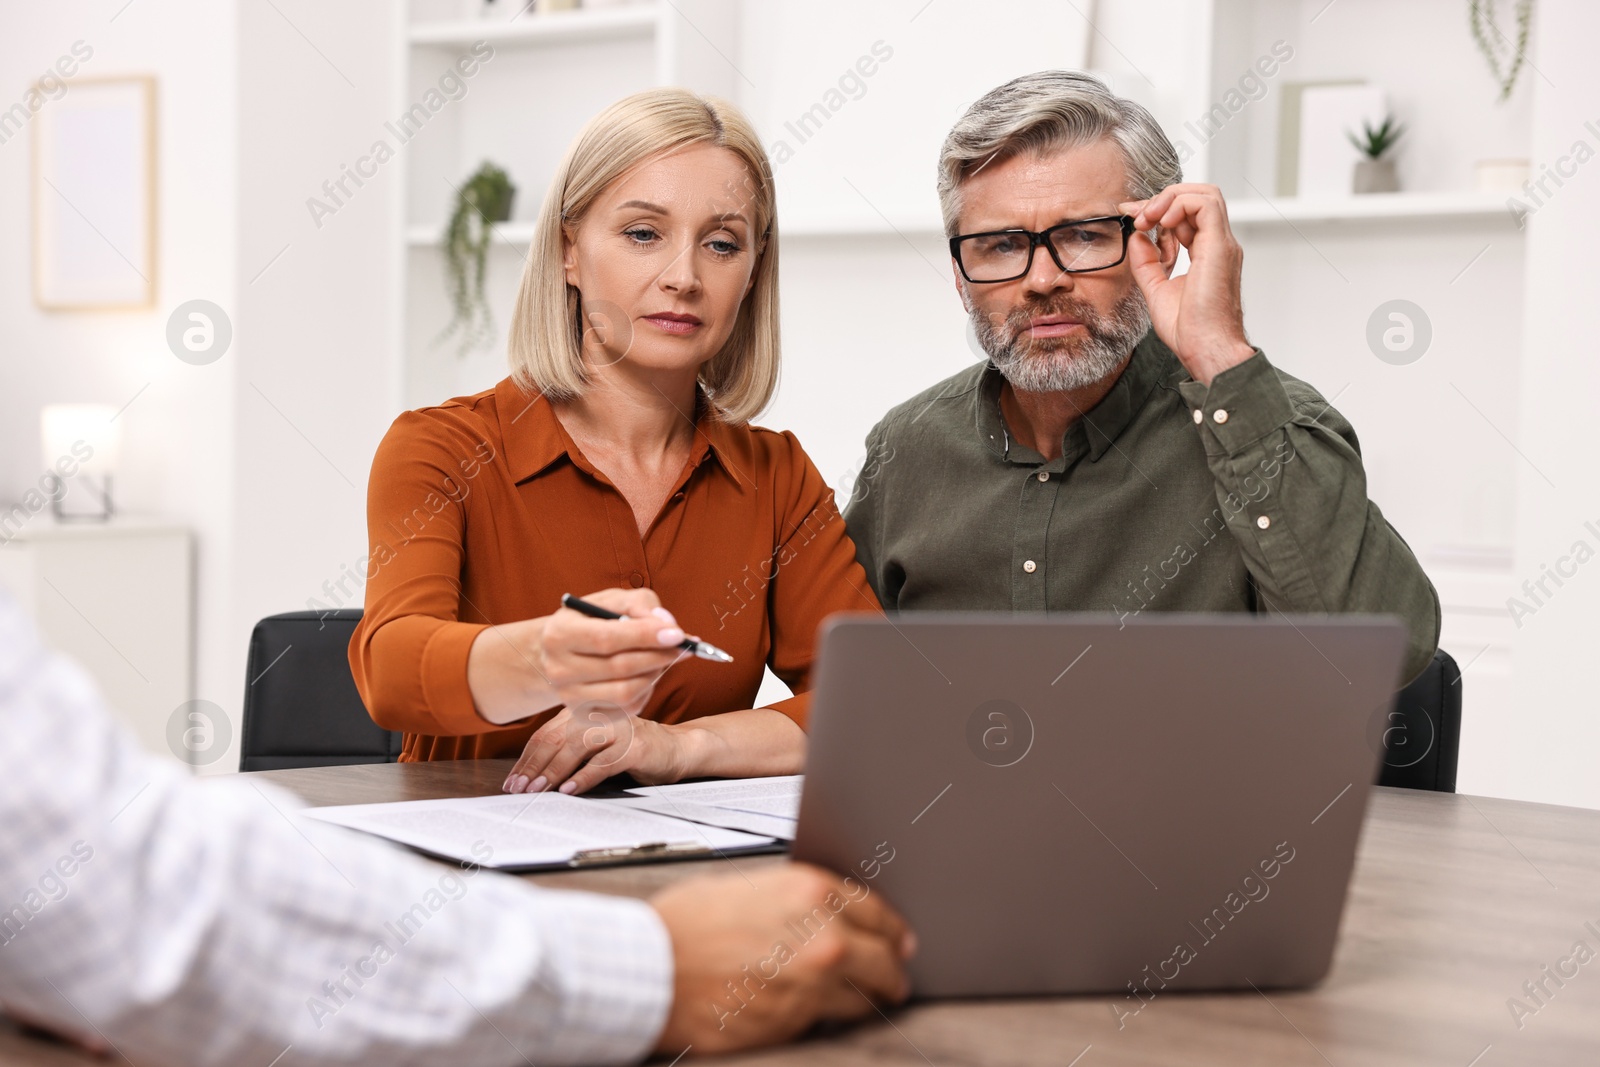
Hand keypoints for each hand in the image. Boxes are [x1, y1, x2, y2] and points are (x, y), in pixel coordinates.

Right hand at [467, 587, 689, 727]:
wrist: (561, 651)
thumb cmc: (592, 620)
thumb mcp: (610, 600)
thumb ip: (640, 604)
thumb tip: (667, 624)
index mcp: (559, 634)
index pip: (607, 639)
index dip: (645, 637)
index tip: (677, 634)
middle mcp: (559, 670)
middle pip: (620, 668)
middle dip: (659, 655)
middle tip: (684, 645)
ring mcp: (569, 697)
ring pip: (626, 693)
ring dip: (655, 674)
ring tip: (664, 657)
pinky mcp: (584, 715)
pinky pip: (627, 709)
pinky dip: (647, 691)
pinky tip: (647, 674)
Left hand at [503, 702, 691, 794]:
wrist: (677, 748)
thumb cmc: (632, 748)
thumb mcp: (596, 744)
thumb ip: (569, 748)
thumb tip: (531, 775)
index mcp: (585, 710)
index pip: (546, 733)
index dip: (526, 758)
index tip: (513, 781)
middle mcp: (599, 713)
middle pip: (555, 739)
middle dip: (533, 767)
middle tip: (519, 790)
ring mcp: (617, 727)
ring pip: (575, 748)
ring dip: (553, 771)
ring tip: (538, 791)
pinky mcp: (634, 745)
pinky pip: (603, 762)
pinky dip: (583, 778)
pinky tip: (569, 790)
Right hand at [650, 864, 916, 1055]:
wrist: (651, 968)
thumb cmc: (687, 924)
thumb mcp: (751, 888)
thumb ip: (798, 902)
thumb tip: (829, 916)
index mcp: (812, 891)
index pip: (878, 912)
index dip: (893, 929)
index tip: (900, 940)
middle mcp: (823, 935)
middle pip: (885, 958)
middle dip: (892, 969)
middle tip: (896, 976)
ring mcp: (813, 982)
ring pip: (864, 996)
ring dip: (865, 997)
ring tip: (865, 998)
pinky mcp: (795, 1020)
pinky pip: (828, 1019)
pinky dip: (828, 1015)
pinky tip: (817, 1008)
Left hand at [1120, 183, 1254, 386]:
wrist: (1206, 349)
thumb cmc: (1190, 331)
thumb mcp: (1156, 290)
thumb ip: (1147, 262)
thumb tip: (1137, 237)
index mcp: (1206, 254)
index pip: (1187, 216)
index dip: (1158, 210)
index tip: (1131, 216)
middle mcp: (1218, 245)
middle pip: (1197, 198)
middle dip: (1163, 199)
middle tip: (1137, 215)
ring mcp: (1221, 244)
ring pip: (1205, 194)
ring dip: (1170, 198)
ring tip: (1147, 217)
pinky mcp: (1219, 246)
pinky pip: (1205, 204)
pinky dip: (1179, 204)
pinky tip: (1160, 223)